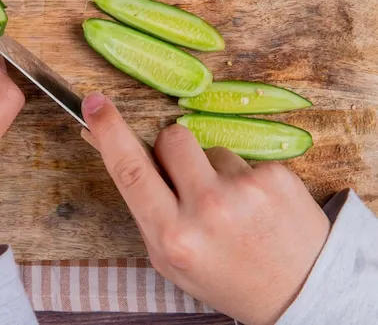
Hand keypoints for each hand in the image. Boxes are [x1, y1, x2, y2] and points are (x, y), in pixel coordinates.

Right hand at [82, 92, 328, 324]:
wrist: (300, 291)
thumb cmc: (224, 276)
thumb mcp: (169, 258)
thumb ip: (146, 210)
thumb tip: (119, 153)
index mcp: (172, 235)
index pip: (130, 171)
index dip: (108, 131)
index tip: (94, 103)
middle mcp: (207, 209)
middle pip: (171, 139)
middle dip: (170, 150)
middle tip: (185, 180)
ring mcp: (245, 190)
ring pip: (209, 148)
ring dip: (211, 168)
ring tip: (232, 205)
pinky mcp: (276, 176)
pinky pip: (242, 157)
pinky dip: (243, 177)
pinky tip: (257, 206)